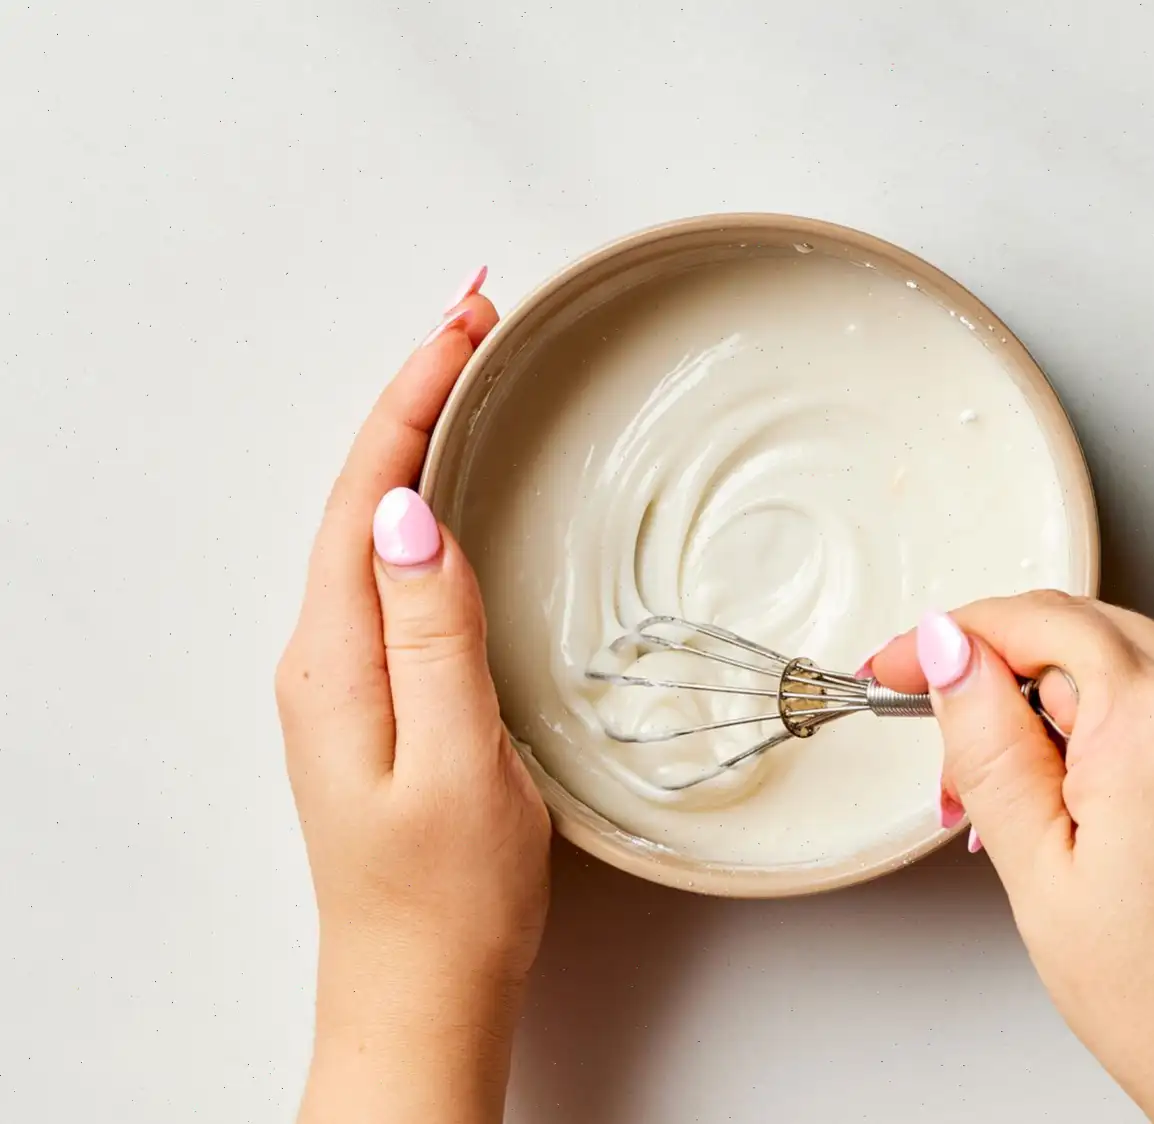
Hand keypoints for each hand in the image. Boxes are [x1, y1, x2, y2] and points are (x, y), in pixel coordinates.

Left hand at [275, 272, 550, 1123]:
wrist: (420, 985)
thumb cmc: (445, 894)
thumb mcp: (454, 762)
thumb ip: (431, 636)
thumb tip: (407, 514)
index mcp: (337, 659)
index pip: (365, 493)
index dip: (412, 397)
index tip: (465, 324)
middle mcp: (327, 654)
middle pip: (360, 490)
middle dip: (414, 391)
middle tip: (475, 318)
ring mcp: (348, 672)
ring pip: (374, 521)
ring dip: (417, 436)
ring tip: (468, 369)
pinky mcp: (379, 689)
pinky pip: (392, 565)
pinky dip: (423, 498)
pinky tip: (453, 486)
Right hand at [872, 595, 1153, 1123]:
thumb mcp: (1041, 873)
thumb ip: (988, 745)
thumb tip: (953, 655)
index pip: (1033, 621)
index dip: (951, 636)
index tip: (902, 665)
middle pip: (1079, 630)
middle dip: (999, 674)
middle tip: (951, 756)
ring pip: (1123, 660)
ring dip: (1052, 703)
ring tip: (1019, 804)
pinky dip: (1110, 724)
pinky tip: (1082, 801)